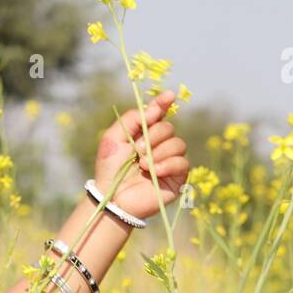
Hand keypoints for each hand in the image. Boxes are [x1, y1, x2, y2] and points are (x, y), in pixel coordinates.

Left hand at [94, 90, 189, 220]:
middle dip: (154, 136)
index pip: (159, 113)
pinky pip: (183, 162)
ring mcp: (170, 160)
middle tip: (138, 151)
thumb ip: (131, 119)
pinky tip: (153, 172)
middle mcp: (159, 145)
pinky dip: (168, 164)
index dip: (164, 103)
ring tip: (142, 165)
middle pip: (169, 128)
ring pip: (178, 144)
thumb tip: (155, 108)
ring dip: (159, 152)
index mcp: (144, 133)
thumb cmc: (110, 168)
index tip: (169, 95)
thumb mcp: (113, 138)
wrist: (112, 197)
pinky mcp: (177, 177)